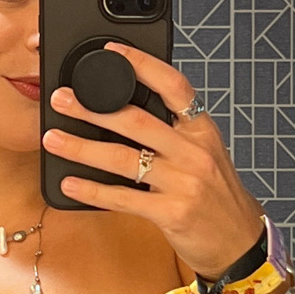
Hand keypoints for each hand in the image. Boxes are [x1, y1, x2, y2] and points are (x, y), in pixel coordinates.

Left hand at [43, 43, 264, 277]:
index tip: (112, 50)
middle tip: (60, 99)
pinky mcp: (171, 213)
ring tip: (53, 139)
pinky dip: (92, 190)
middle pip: (137, 120)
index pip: (174, 86)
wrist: (240, 243)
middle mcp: (194, 152)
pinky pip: (123, 198)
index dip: (143, 65)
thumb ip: (175, 133)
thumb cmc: (217, 197)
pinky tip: (69, 183)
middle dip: (92, 108)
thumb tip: (127, 110)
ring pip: (123, 158)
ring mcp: (184, 183)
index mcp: (202, 131)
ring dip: (82, 147)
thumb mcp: (205, 155)